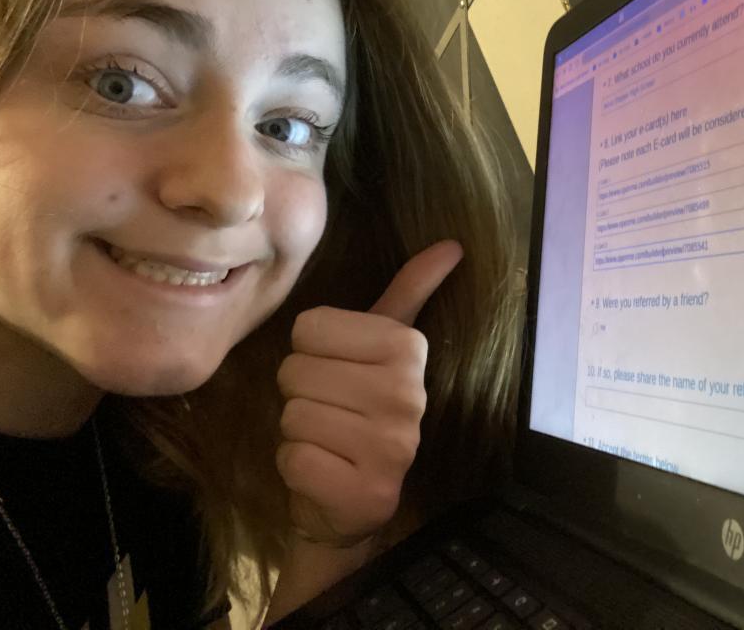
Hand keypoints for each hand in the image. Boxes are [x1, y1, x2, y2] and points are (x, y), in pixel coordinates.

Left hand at [275, 240, 462, 545]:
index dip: (310, 351)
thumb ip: (409, 292)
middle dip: (300, 392)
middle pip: (294, 370)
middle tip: (331, 410)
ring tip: (329, 439)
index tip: (337, 371)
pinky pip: (293, 458)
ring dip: (297, 430)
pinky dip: (295, 465)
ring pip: (292, 414)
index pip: (308, 327)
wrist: (352, 499)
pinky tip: (325, 470)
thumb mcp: (383, 348)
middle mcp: (409, 395)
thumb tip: (451, 244)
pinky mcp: (367, 492)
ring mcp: (393, 447)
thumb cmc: (357, 410)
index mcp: (409, 347)